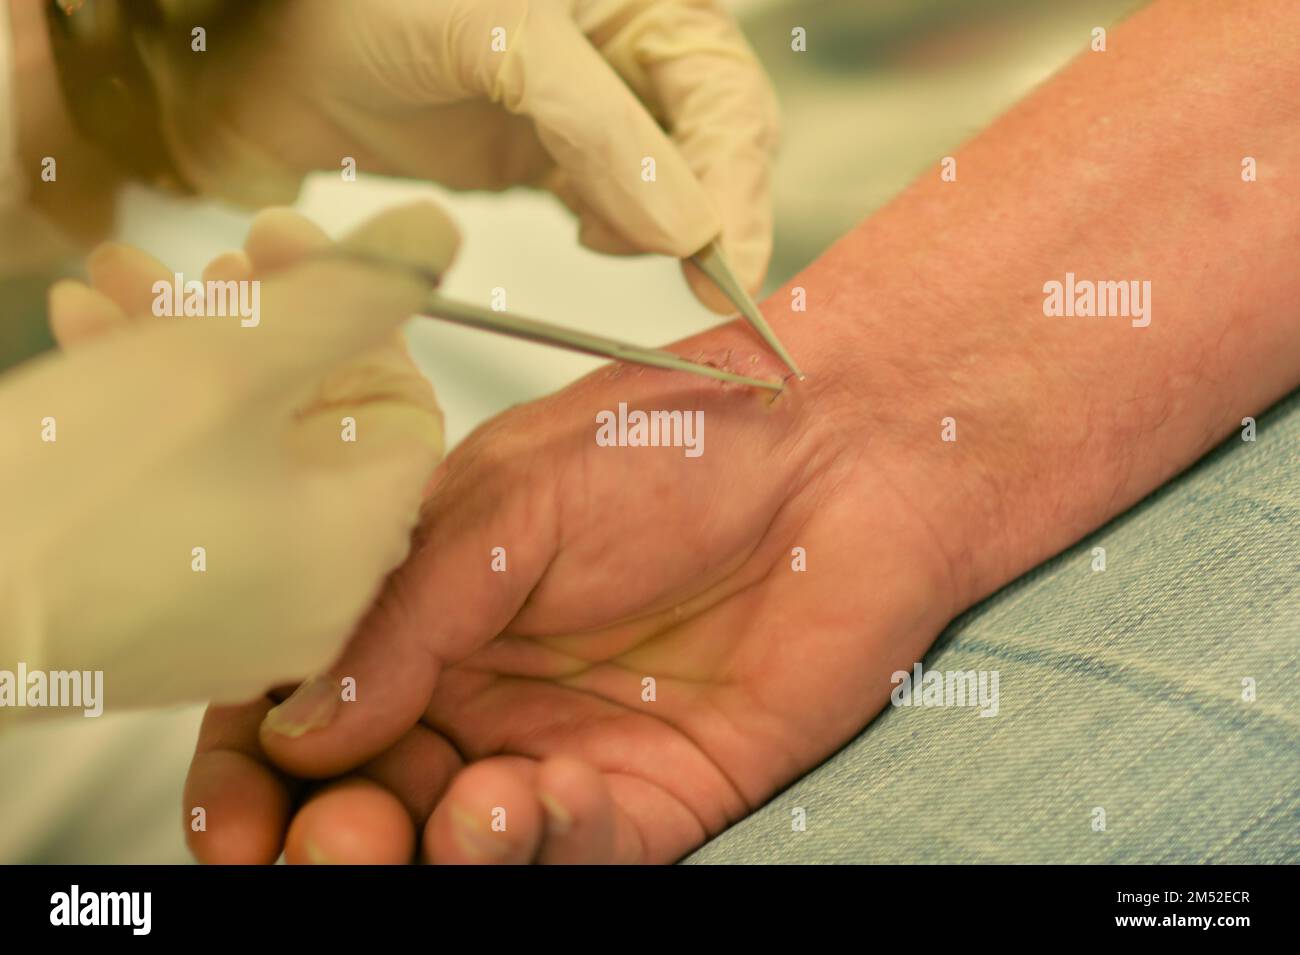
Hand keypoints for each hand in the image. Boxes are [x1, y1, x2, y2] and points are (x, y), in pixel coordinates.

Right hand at [0, 203, 453, 708]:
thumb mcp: (230, 358)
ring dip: (185, 352)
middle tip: (195, 267)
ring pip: (240, 451)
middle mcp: (309, 597)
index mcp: (352, 545)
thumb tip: (434, 234)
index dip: (349, 313)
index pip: (400, 406)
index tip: (279, 246)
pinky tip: (84, 342)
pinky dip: (148, 421)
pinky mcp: (155, 618)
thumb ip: (349, 289)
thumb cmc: (69, 499)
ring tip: (114, 287)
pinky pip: (184, 500)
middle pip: (314, 424)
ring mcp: (231, 616)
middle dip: (253, 321)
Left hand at [146, 0, 779, 307]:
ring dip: (660, 227)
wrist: (264, 39)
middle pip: (714, 142)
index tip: (725, 274)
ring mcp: (590, 105)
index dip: (737, 184)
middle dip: (710, 213)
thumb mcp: (505, 40)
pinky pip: (612, 204)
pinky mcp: (547, 154)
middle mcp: (626, 48)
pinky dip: (616, 231)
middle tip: (700, 289)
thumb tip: (689, 231)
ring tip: (611, 238)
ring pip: (669, 181)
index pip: (723, 94)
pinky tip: (592, 234)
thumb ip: (603, 131)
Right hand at [183, 314, 960, 862]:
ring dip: (436, 860)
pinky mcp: (654, 795)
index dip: (250, 774)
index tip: (234, 820)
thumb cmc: (679, 438)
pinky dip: (543, 848)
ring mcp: (561, 750)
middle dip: (334, 842)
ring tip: (460, 818)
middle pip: (363, 802)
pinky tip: (537, 801)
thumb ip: (403, 616)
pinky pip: (577, 856)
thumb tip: (296, 727)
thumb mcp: (513, 500)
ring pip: (460, 849)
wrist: (842, 456)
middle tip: (339, 841)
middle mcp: (477, 692)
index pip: (298, 709)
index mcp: (419, 609)